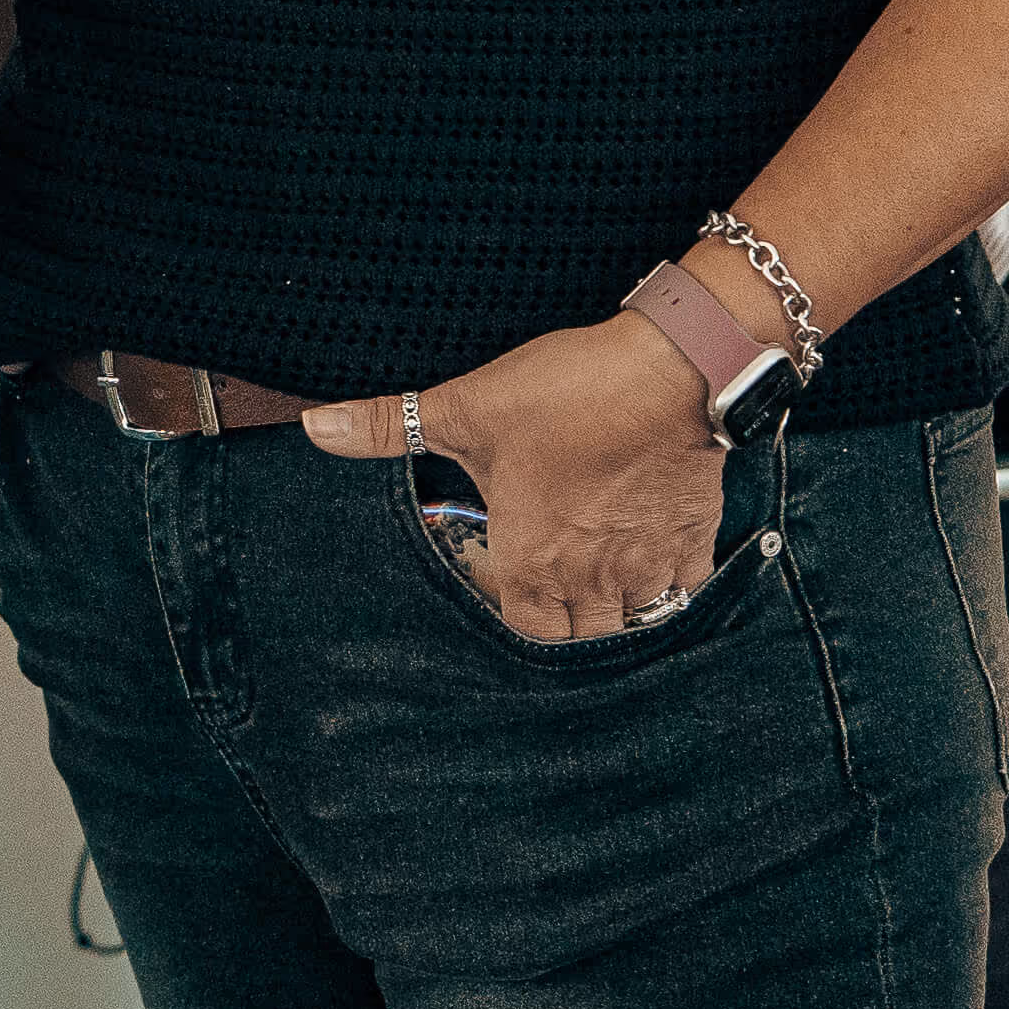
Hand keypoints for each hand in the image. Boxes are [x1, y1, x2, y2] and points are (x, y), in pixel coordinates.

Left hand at [304, 319, 728, 644]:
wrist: (671, 369)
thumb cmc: (567, 391)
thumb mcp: (466, 406)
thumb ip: (386, 425)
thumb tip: (313, 427)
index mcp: (533, 562)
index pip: (523, 632)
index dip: (517, 618)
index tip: (515, 595)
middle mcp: (591, 579)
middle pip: (580, 638)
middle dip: (567, 624)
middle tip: (559, 592)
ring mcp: (648, 565)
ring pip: (632, 622)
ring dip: (616, 612)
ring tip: (603, 583)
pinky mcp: (695, 540)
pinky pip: (684, 592)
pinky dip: (669, 586)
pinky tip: (655, 561)